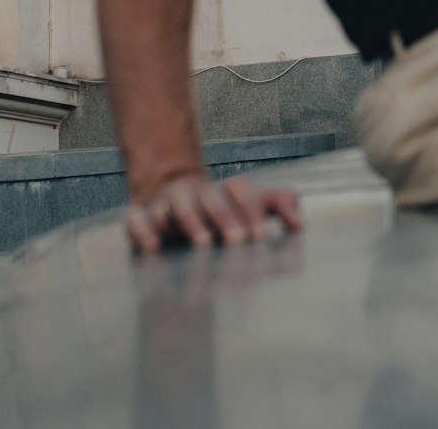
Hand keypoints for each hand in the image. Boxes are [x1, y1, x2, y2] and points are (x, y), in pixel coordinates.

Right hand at [127, 171, 301, 253]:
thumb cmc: (221, 207)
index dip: (250, 210)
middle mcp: (197, 193)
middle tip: (239, 241)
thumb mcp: (252, 202)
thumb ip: (279, 205)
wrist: (171, 192)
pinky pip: (138, 219)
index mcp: (223, 190)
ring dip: (190, 221)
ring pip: (177, 205)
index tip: (261, 235)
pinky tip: (153, 246)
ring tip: (203, 243)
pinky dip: (144, 230)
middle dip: (224, 217)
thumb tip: (299, 224)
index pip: (239, 190)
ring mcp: (167, 204)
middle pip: (211, 197)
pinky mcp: (141, 217)